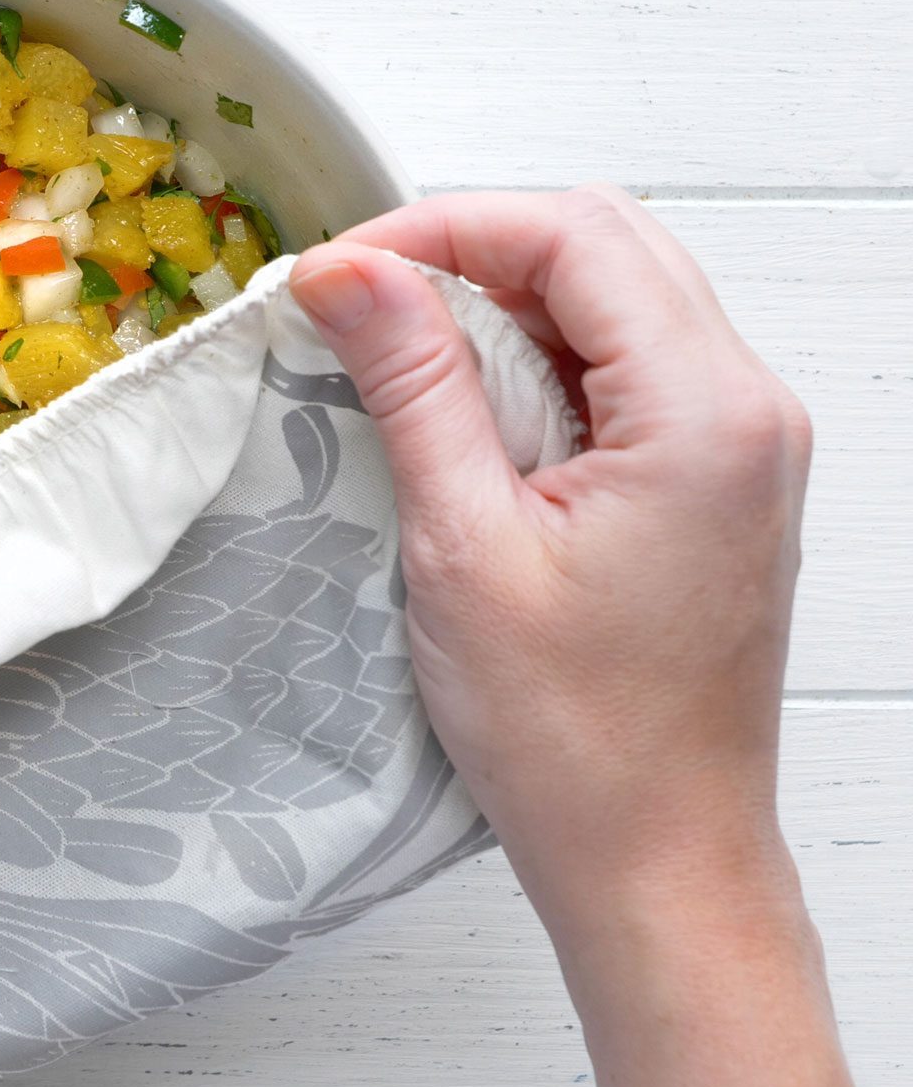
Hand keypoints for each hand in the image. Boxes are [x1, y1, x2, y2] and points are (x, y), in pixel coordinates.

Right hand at [288, 187, 871, 1086]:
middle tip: (360, 300)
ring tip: (398, 358)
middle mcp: (746, 410)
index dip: (444, 228)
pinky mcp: (710, 481)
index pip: (575, 237)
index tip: (341, 271)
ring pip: (615, 302)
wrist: (655, 858)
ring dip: (501, 306)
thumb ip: (414, 385)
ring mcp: (738, 445)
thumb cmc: (573, 738)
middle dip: (471, 250)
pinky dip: (536, 363)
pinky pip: (623, 371)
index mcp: (705, 415)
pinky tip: (463, 412)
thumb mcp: (463, 546)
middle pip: (606, 247)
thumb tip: (350, 270)